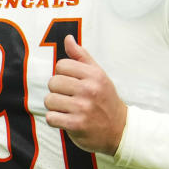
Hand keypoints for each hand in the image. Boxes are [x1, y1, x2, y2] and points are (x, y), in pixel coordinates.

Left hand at [44, 35, 127, 155]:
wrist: (120, 129)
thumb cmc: (105, 99)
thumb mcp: (98, 75)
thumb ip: (81, 56)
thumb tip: (68, 38)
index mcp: (94, 75)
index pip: (61, 65)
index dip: (62, 74)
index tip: (72, 83)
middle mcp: (89, 89)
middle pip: (53, 82)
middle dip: (57, 91)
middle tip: (69, 97)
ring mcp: (83, 108)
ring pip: (49, 100)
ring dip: (55, 106)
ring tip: (67, 108)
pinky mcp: (76, 124)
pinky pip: (50, 117)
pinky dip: (55, 119)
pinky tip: (66, 119)